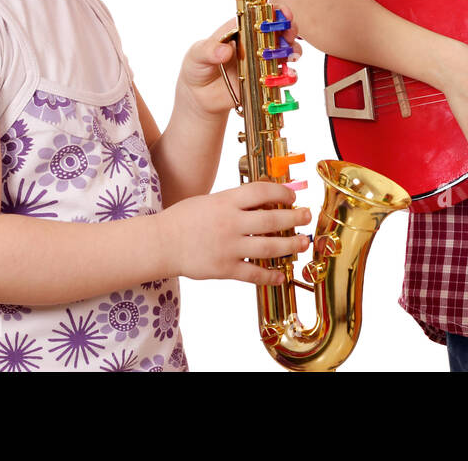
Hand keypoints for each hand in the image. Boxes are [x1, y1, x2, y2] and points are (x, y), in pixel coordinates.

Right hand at [161, 181, 311, 283]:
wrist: (160, 243)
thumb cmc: (185, 219)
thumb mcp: (211, 200)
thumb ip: (236, 202)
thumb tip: (267, 201)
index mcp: (226, 201)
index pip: (262, 191)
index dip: (282, 193)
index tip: (292, 197)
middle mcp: (230, 223)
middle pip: (272, 219)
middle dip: (295, 218)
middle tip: (307, 217)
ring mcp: (228, 247)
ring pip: (269, 247)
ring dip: (290, 245)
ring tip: (302, 243)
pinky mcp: (224, 269)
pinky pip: (253, 273)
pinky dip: (270, 275)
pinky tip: (281, 275)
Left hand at [176, 4, 302, 119]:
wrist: (200, 97)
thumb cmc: (197, 67)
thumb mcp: (196, 55)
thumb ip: (208, 51)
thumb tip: (224, 51)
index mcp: (239, 30)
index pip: (260, 14)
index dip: (275, 11)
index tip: (284, 14)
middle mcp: (254, 42)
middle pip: (279, 30)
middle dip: (289, 30)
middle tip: (289, 36)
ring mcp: (262, 61)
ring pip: (285, 51)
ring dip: (292, 51)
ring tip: (290, 57)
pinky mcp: (265, 80)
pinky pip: (282, 76)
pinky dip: (289, 75)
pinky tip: (287, 75)